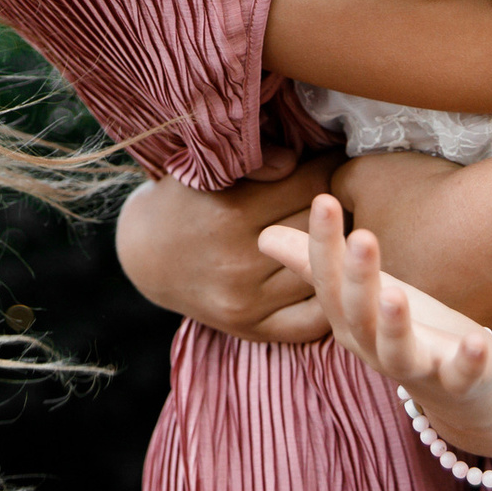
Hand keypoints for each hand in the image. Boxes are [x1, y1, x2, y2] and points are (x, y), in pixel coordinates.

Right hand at [113, 147, 337, 343]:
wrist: (145, 256)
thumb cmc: (183, 201)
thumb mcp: (204, 168)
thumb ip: (252, 161)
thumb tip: (296, 161)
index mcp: (230, 214)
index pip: (311, 186)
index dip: (329, 167)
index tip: (335, 160)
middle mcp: (239, 262)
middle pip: (320, 228)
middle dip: (339, 208)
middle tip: (346, 194)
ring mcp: (246, 302)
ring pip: (322, 271)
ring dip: (338, 251)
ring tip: (343, 231)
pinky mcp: (252, 329)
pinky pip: (311, 321)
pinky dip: (328, 297)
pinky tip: (331, 276)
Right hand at [259, 194, 491, 462]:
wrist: (458, 394)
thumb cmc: (402, 329)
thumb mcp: (358, 293)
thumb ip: (316, 263)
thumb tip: (263, 235)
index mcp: (349, 318)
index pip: (329, 279)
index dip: (324, 243)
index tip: (324, 200)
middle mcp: (374, 345)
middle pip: (359, 313)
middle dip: (358, 278)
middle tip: (362, 236)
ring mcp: (416, 366)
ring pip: (397, 350)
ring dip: (394, 324)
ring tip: (395, 293)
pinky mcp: (457, 382)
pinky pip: (460, 375)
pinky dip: (468, 361)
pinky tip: (479, 339)